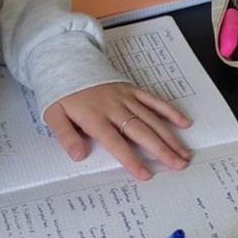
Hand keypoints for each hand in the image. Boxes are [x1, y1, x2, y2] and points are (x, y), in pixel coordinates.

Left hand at [42, 83, 192, 180]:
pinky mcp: (131, 89)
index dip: (131, 159)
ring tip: (184, 153)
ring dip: (169, 136)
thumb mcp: (53, 116)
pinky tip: (184, 123)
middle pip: (141, 131)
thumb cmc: (60, 93)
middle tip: (178, 165)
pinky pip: (153, 100)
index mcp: (94, 117)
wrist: (66, 62)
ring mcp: (125, 97)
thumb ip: (66, 136)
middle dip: (161, 149)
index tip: (146, 175)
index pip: (115, 142)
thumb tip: (78, 156)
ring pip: (152, 118)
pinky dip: (169, 111)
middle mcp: (113, 107)